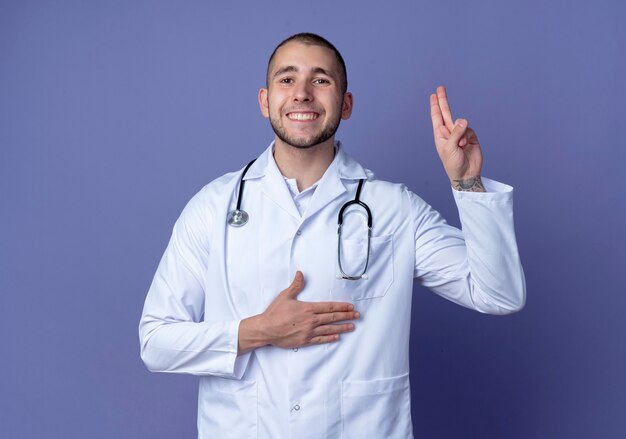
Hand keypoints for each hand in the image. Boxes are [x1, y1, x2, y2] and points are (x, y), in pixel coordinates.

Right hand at [238, 271, 359, 352]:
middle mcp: (311, 320)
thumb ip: (296, 285)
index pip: (329, 307)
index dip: (341, 306)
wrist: (266, 329)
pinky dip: (330, 338)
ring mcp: (309, 331)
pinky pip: (321, 339)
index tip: (350, 307)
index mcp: (308, 308)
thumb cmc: (275, 313)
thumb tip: (301, 273)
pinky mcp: (305, 340)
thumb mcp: (285, 296)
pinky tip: (337, 337)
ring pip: (330, 329)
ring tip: (352, 326)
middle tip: (357, 316)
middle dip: (346, 316)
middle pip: (333, 317)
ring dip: (342, 327)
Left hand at [430, 86, 484, 191]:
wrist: (466, 174)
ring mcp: (460, 134)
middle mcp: (449, 132)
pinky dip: (468, 136)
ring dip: (461, 133)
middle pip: (446, 113)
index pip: (437, 117)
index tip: (433, 95)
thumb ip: (456, 133)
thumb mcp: (450, 148)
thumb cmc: (453, 164)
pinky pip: (470, 129)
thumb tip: (463, 119)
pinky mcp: (470, 137)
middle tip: (440, 88)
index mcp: (439, 135)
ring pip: (461, 122)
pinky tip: (467, 145)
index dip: (435, 105)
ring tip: (461, 146)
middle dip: (443, 100)